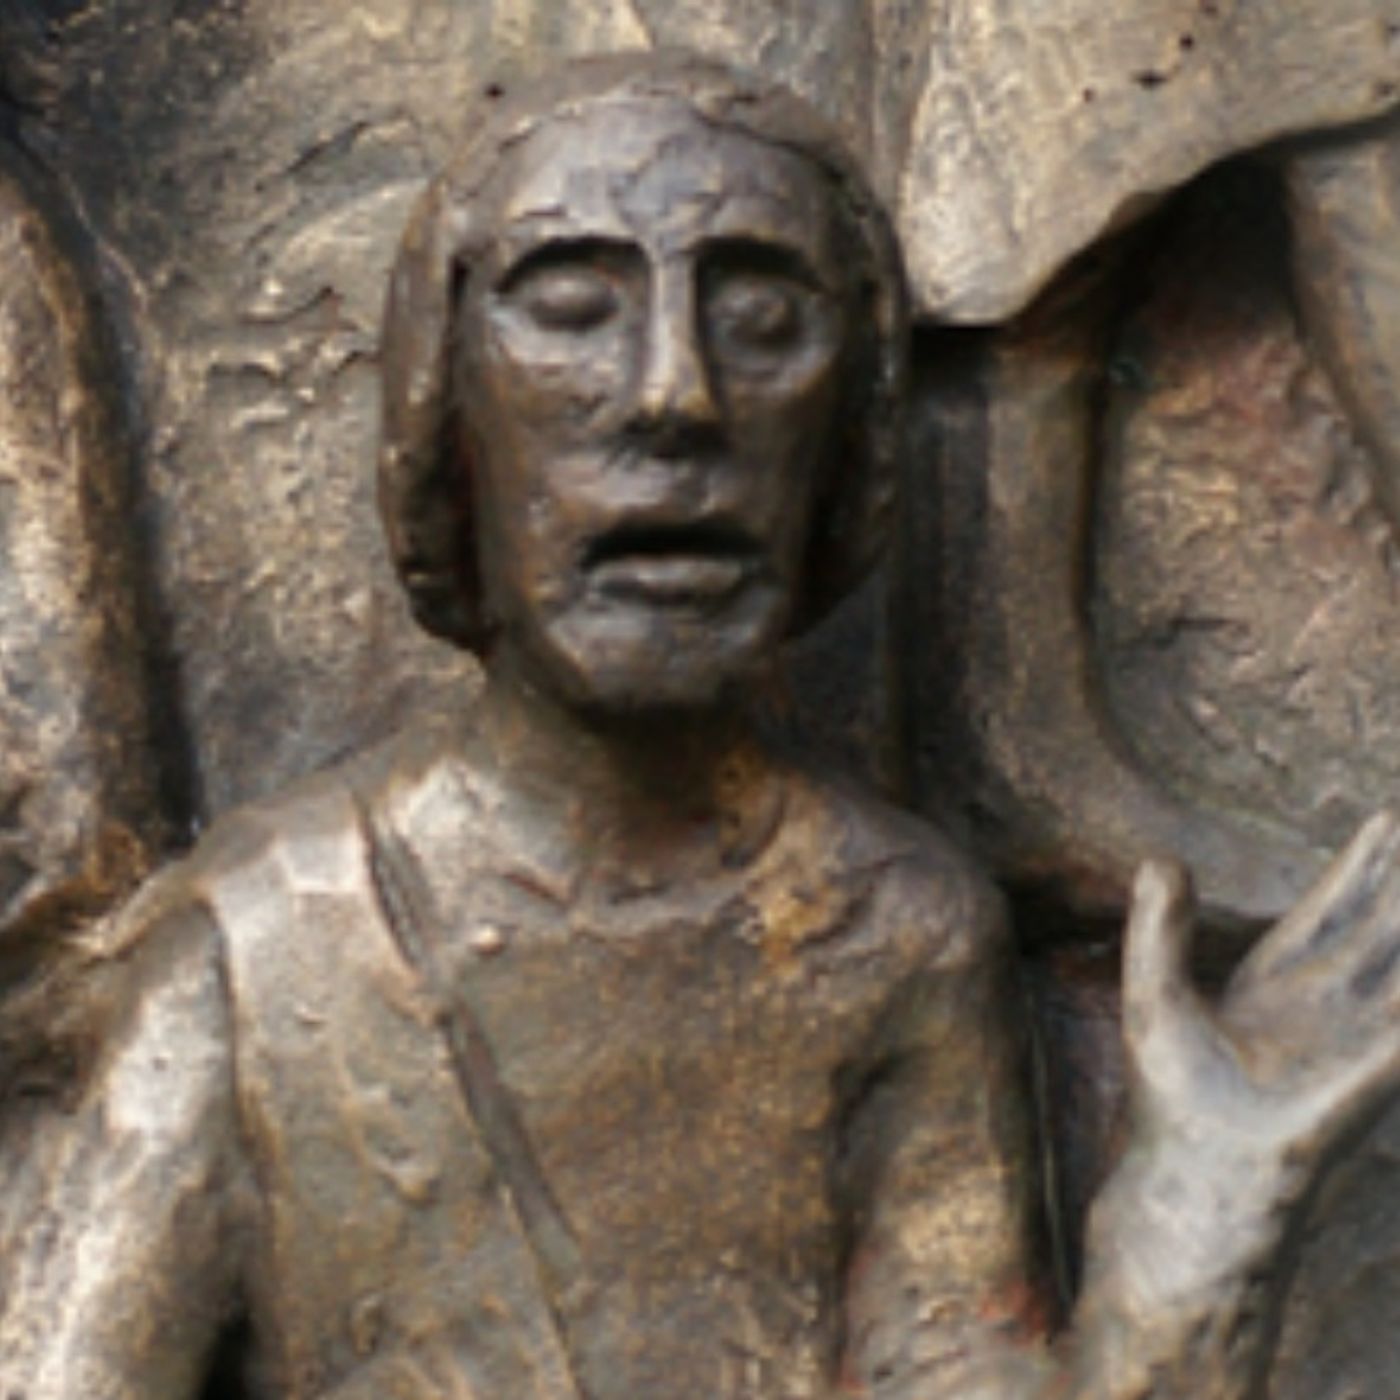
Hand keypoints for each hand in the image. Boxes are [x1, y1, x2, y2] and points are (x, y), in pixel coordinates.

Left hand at [1123, 811, 1399, 1189]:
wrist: (1198, 1169)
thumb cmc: (1172, 1095)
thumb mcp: (1155, 990)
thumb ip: (1159, 925)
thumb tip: (1161, 858)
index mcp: (1273, 978)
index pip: (1331, 908)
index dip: (1362, 866)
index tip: (1387, 818)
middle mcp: (1324, 1000)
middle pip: (1382, 925)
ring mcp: (1356, 1031)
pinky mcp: (1375, 1066)